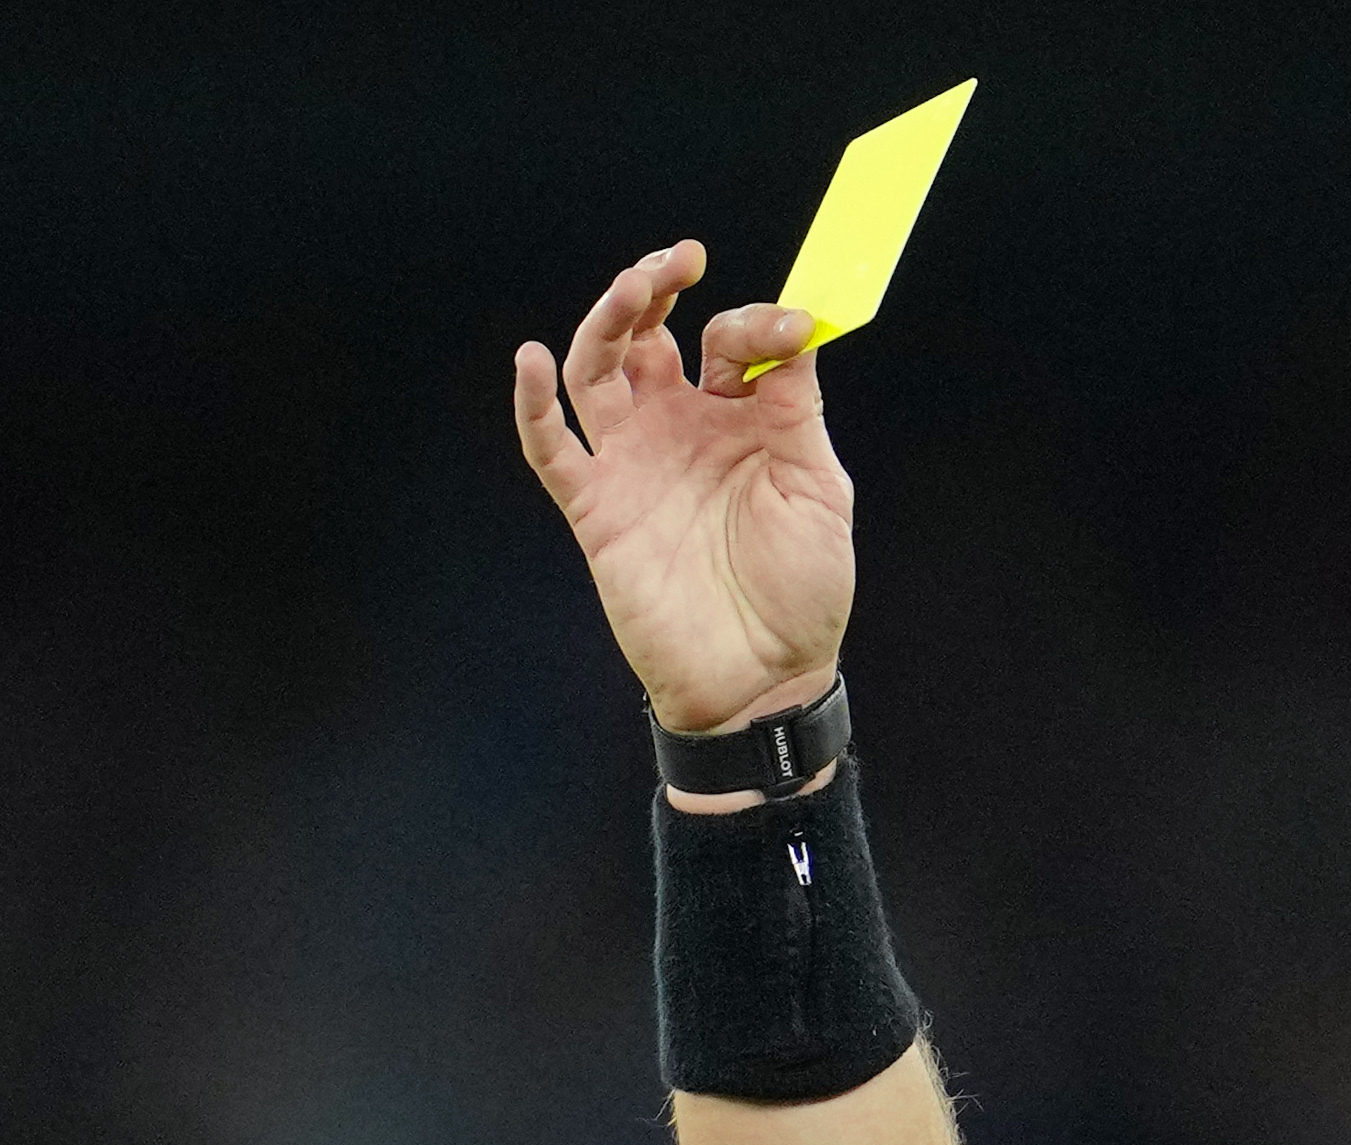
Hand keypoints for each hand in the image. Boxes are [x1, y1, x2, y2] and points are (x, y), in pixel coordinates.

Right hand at [509, 240, 856, 734]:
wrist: (762, 681)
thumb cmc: (802, 592)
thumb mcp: (818, 487)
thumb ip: (796, 407)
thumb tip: (793, 329)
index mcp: (740, 417)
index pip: (729, 339)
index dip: (755, 321)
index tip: (789, 329)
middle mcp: (679, 428)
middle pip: (648, 334)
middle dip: (656, 286)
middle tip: (679, 258)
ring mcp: (633, 465)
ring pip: (598, 371)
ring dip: (607, 321)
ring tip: (632, 287)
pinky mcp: (596, 510)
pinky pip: (551, 449)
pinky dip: (533, 404)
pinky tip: (532, 359)